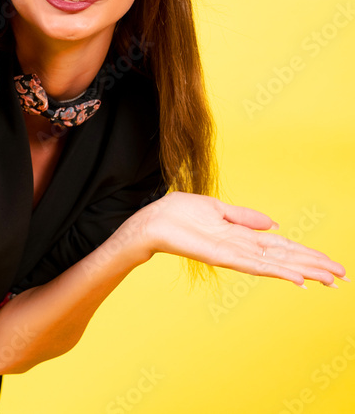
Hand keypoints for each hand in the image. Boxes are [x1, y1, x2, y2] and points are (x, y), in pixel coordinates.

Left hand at [134, 192, 345, 286]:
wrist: (152, 220)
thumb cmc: (178, 214)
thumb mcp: (217, 208)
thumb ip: (245, 217)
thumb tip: (273, 224)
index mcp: (242, 235)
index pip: (282, 246)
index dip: (307, 254)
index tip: (331, 263)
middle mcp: (242, 247)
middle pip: (286, 257)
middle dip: (315, 266)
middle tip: (343, 277)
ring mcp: (233, 253)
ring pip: (277, 263)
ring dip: (305, 270)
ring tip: (330, 280)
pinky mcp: (222, 256)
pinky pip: (255, 265)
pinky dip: (278, 271)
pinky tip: (297, 278)